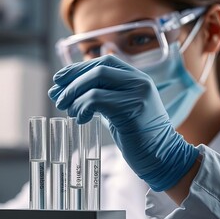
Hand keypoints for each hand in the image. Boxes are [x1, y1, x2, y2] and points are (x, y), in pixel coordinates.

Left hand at [48, 55, 198, 190]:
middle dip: (72, 81)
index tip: (58, 79)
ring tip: (69, 110)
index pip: (103, 62)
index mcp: (136, 77)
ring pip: (95, 83)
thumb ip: (100, 95)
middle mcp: (139, 81)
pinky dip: (82, 108)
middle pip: (97, 69)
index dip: (77, 69)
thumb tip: (62, 90)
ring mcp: (137, 94)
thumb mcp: (119, 108)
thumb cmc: (137, 135)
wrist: (163, 157)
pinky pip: (96, 101)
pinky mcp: (131, 110)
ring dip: (74, 96)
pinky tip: (81, 119)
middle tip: (57, 97)